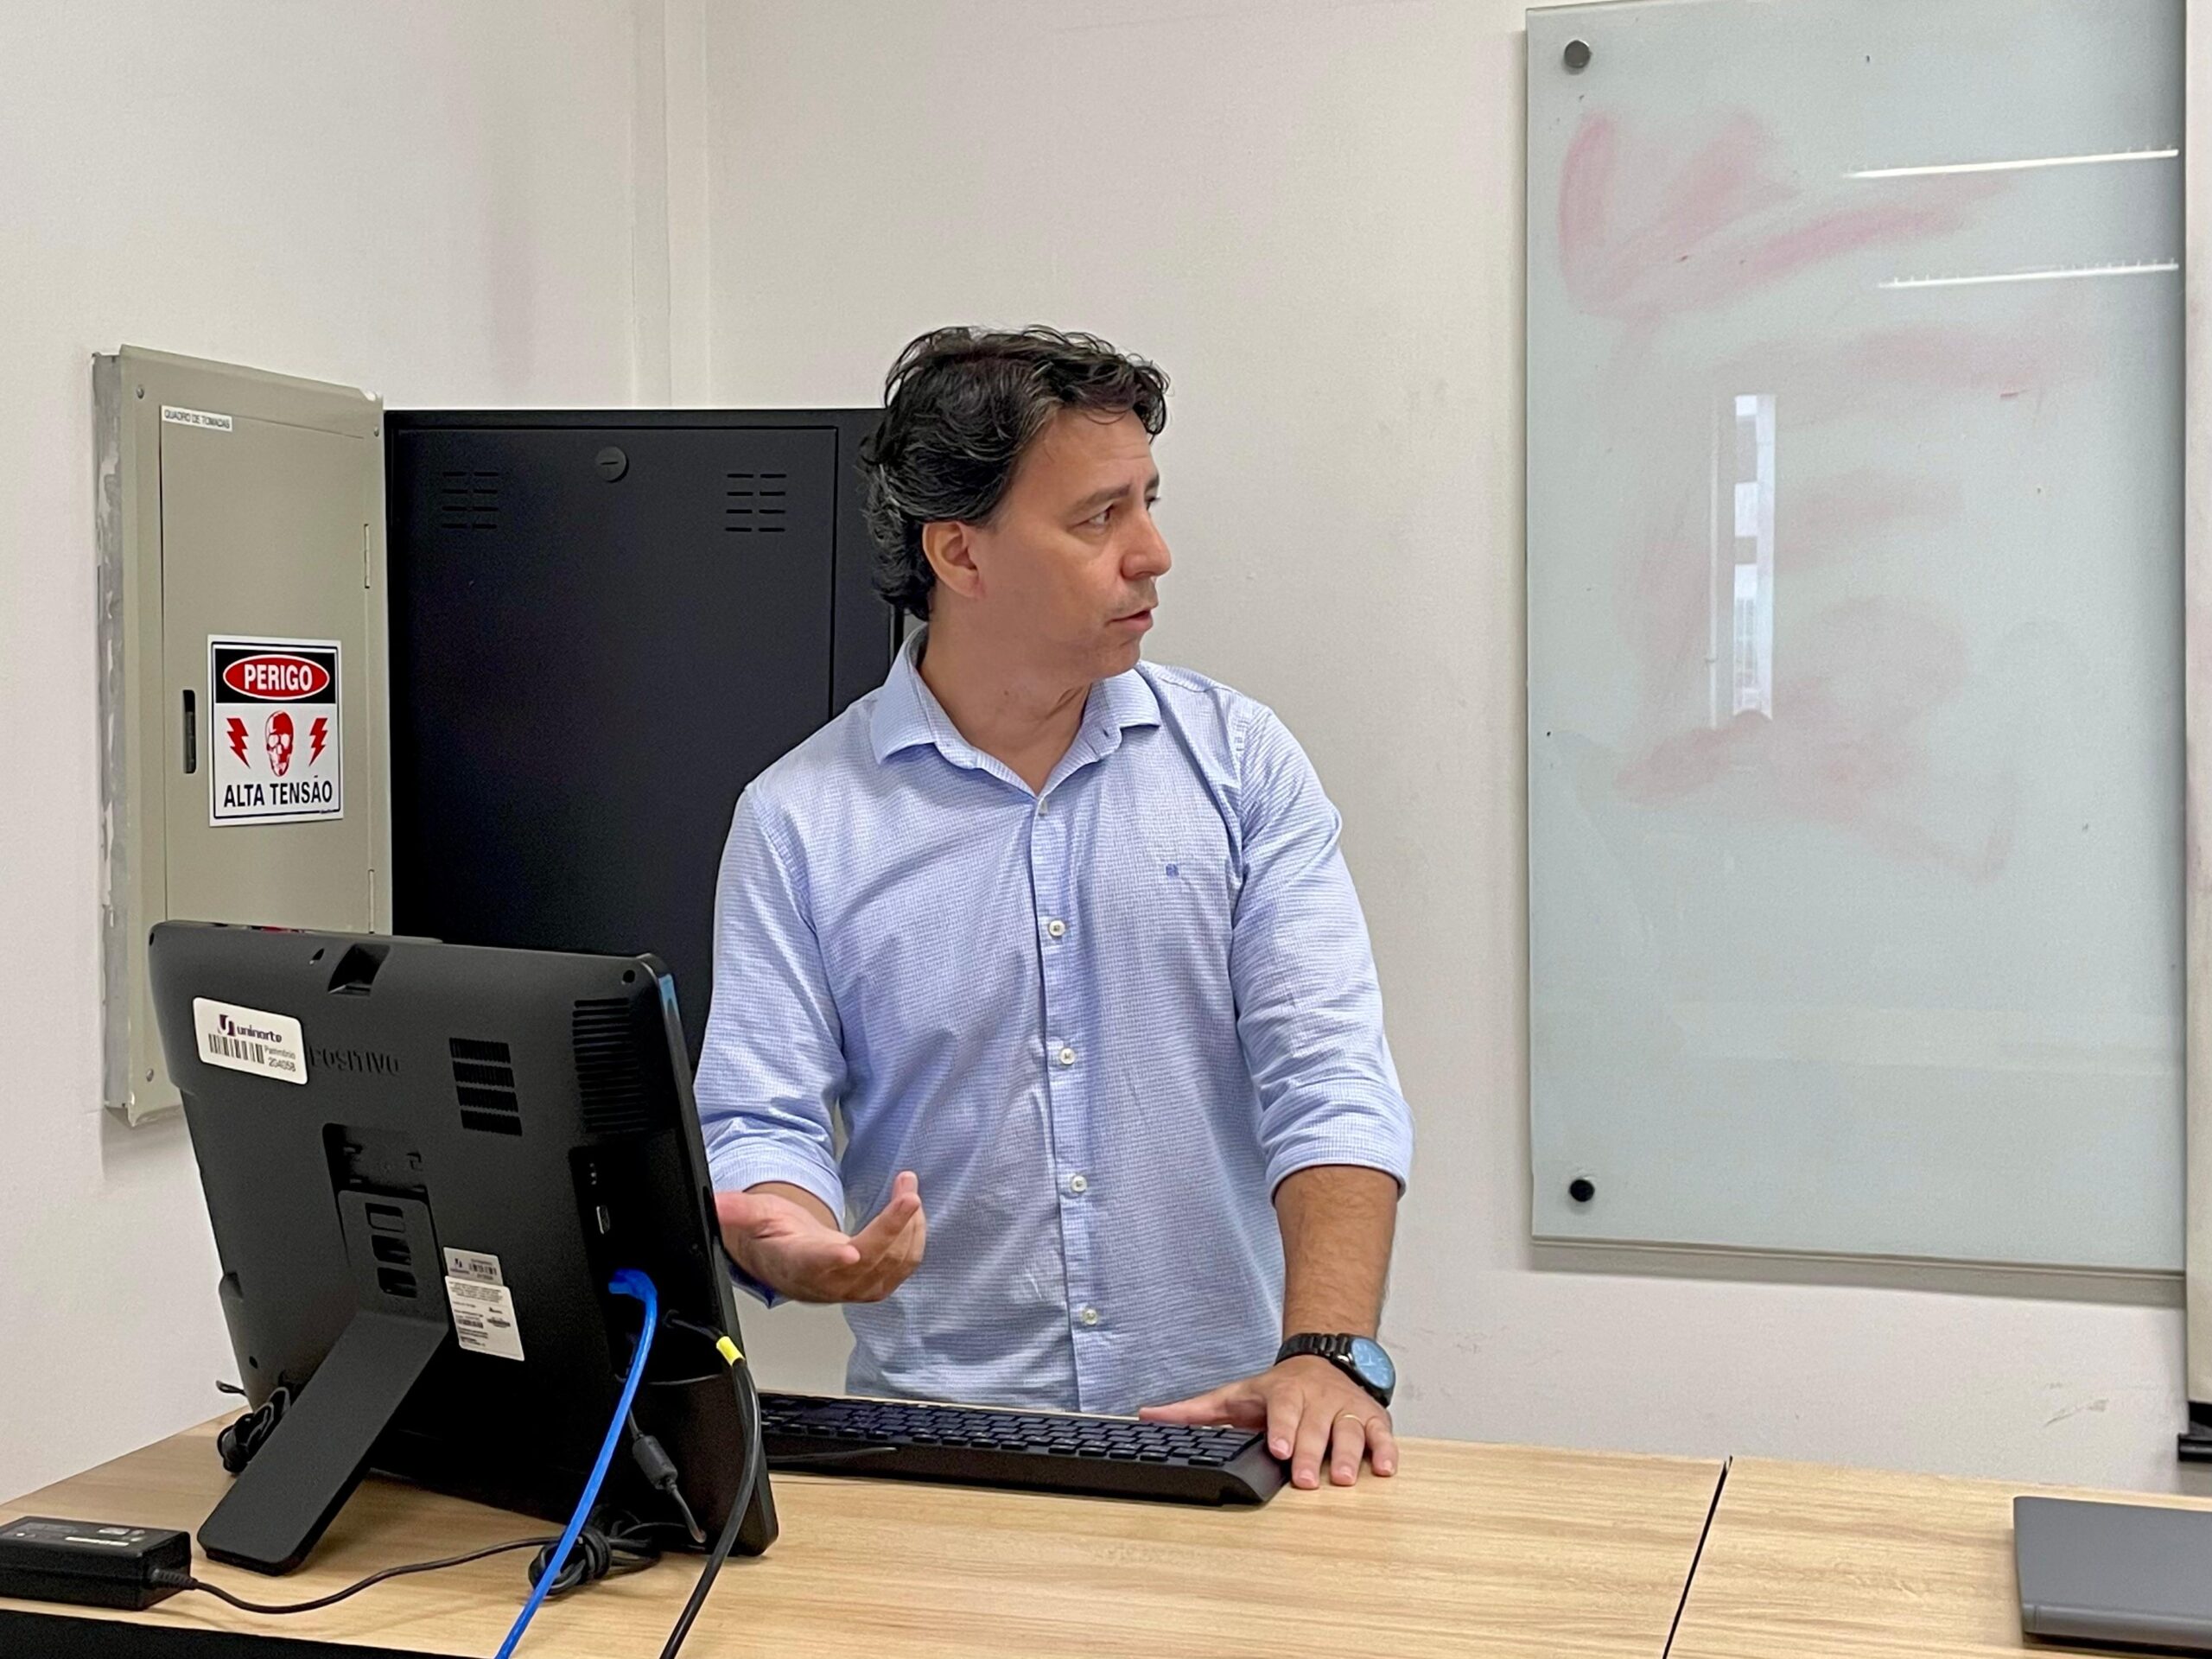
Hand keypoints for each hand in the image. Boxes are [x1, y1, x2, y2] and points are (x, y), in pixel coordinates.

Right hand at [714, 1171, 924, 1303]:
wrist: (790, 1263)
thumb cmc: (776, 1239)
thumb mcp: (754, 1217)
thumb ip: (736, 1210)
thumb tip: (714, 1202)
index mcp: (798, 1264)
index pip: (815, 1265)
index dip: (832, 1260)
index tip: (849, 1251)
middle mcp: (829, 1281)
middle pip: (867, 1261)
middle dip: (892, 1226)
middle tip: (908, 1194)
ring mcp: (855, 1287)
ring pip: (892, 1264)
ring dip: (908, 1227)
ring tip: (908, 1189)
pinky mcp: (875, 1284)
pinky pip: (904, 1266)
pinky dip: (914, 1238)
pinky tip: (913, 1213)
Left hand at [1139, 1355, 1397, 1488]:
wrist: (1322, 1359)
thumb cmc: (1275, 1390)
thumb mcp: (1234, 1396)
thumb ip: (1195, 1411)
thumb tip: (1148, 1416)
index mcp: (1283, 1393)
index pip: (1282, 1409)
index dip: (1282, 1428)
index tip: (1279, 1448)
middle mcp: (1316, 1399)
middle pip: (1315, 1426)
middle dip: (1311, 1452)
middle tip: (1306, 1479)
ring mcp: (1344, 1408)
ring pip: (1348, 1430)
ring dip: (1347, 1455)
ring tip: (1342, 1479)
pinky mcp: (1371, 1417)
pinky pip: (1381, 1432)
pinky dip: (1386, 1450)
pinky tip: (1385, 1469)